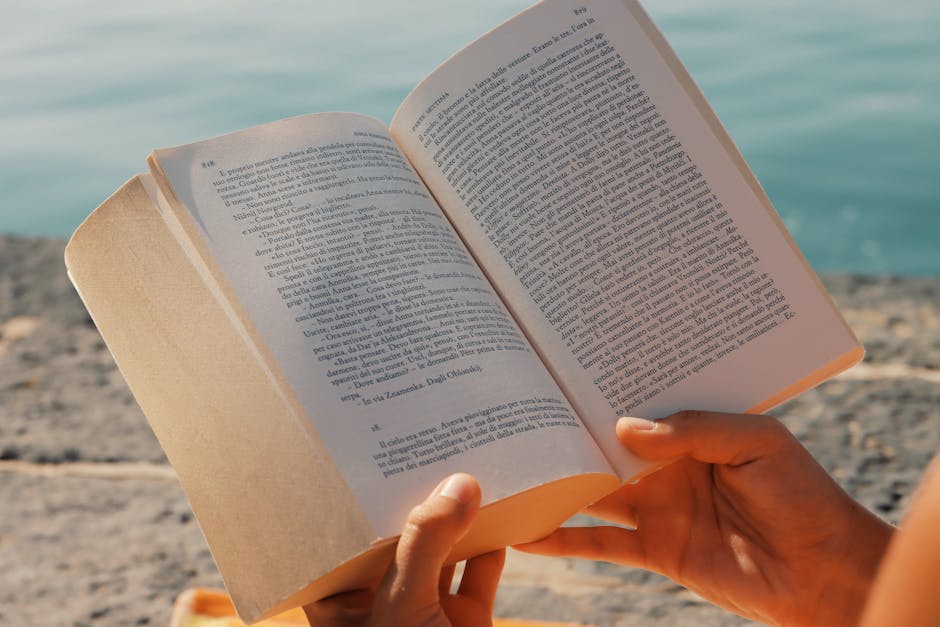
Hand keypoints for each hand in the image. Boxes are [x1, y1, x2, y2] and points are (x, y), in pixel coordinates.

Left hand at [304, 473, 503, 626]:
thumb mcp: (403, 608)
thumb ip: (426, 544)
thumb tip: (459, 484)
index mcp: (345, 608)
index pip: (343, 540)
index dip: (352, 499)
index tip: (366, 453)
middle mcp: (383, 605)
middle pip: (398, 538)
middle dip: (413, 498)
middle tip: (422, 444)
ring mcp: (428, 612)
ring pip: (442, 551)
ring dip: (456, 516)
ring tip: (463, 465)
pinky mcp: (468, 621)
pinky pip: (480, 573)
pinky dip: (492, 544)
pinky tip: (500, 509)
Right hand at [515, 411, 893, 626]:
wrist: (823, 571)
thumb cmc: (802, 494)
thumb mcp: (757, 442)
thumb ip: (692, 430)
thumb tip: (622, 430)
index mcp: (690, 430)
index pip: (636, 405)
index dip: (603, 392)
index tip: (561, 372)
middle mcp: (666, 464)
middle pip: (605, 446)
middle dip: (568, 431)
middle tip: (520, 412)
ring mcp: (656, 506)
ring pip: (592, 492)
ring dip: (555, 482)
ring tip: (509, 468)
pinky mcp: (652, 548)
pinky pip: (599, 543)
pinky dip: (561, 540)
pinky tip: (526, 532)